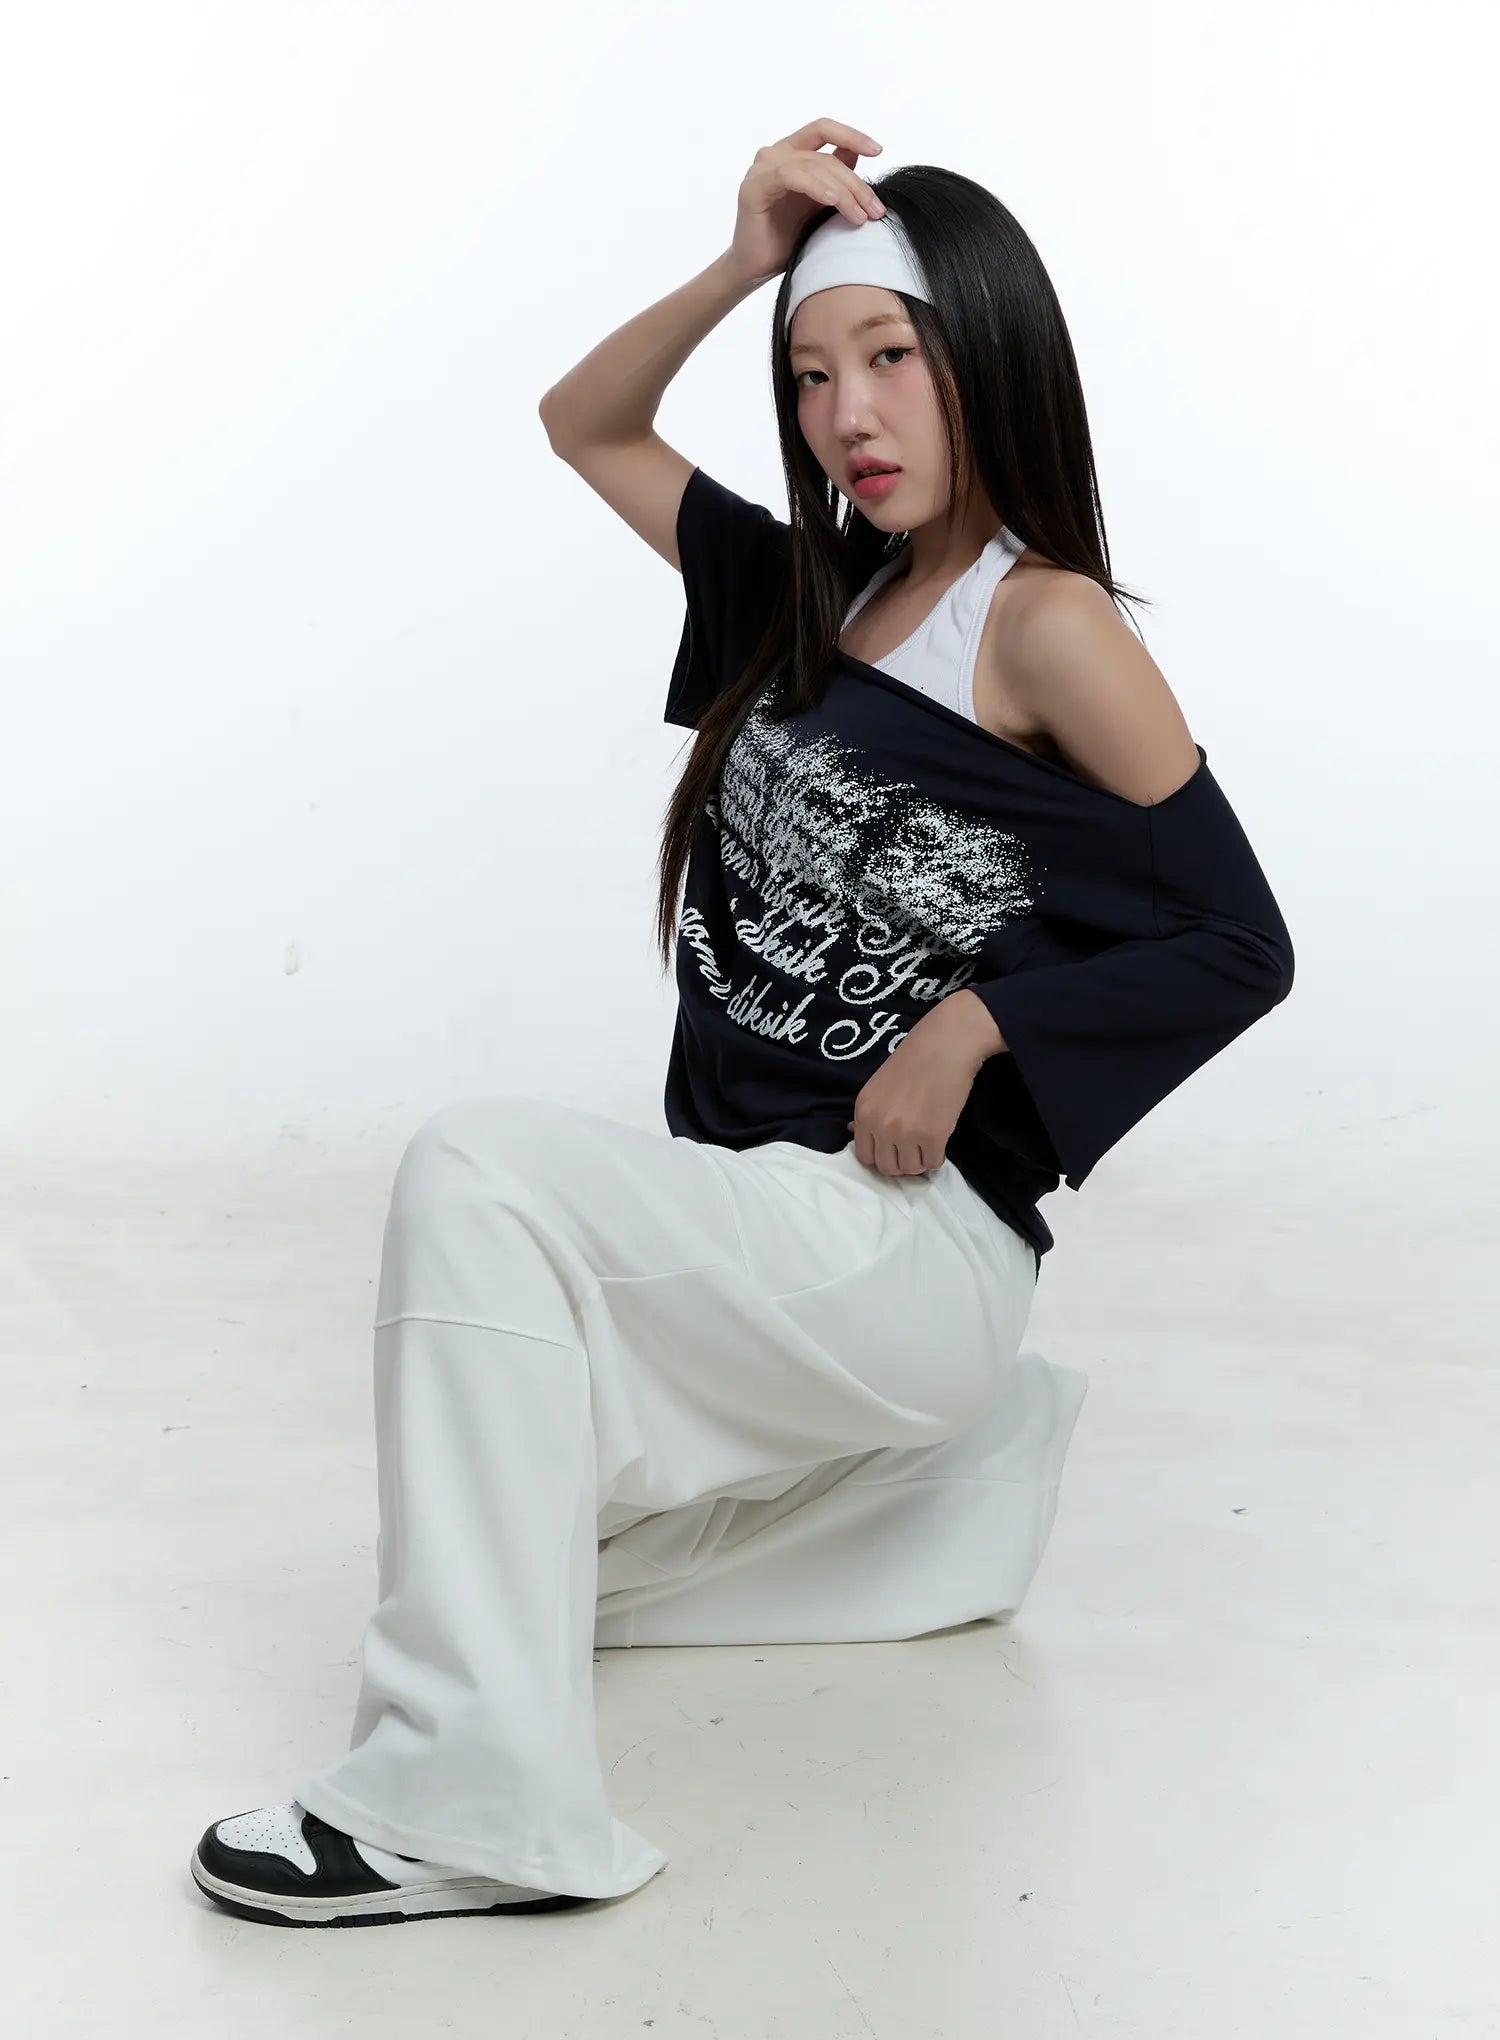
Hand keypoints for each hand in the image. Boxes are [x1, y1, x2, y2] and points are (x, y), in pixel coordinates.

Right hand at [723, 119, 885, 288]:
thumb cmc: (787, 240)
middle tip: (875, 210)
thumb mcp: (820, 204)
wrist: (755, 269)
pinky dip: (815, 187)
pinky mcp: (754, 186)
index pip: (825, 130)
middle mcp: (775, 154)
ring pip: (812, 167)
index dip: (852, 136)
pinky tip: (832, 201)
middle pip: (825, 156)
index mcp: (791, 152)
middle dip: (855, 184)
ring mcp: (762, 168)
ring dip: (842, 192)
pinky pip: (790, 177)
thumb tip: (859, 155)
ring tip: (859, 216)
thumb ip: (835, 177)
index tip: (878, 151)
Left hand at [846, 993, 1003, 1175]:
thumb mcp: (877, 1086)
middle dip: (900, 1163)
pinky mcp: (933, 1136)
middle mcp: (880, 1126)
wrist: (944, 1045)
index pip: (864, 1156)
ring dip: (920, 1162)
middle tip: (913, 1150)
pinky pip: (933, 1163)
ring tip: (927, 1145)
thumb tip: (853, 1132)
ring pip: (910, 1169)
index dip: (880, 1157)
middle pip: (886, 1167)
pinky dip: (937, 1158)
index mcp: (864, 1112)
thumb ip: (868, 1113)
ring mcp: (906, 1133)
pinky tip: (939, 1142)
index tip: (893, 1151)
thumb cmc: (912, 1060)